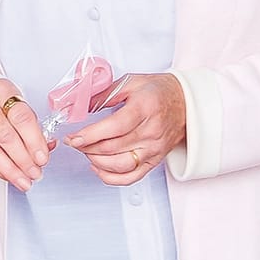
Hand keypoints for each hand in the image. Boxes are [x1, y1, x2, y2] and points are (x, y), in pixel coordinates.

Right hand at [0, 79, 50, 190]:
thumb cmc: (1, 105)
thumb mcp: (19, 107)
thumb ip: (33, 128)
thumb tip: (47, 149)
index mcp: (2, 92)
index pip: (21, 118)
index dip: (34, 141)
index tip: (42, 158)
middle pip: (5, 137)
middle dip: (23, 160)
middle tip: (35, 173)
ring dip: (11, 170)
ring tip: (25, 181)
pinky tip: (10, 176)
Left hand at [67, 74, 186, 186]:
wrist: (186, 103)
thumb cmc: (159, 91)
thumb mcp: (132, 82)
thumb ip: (105, 93)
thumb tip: (80, 104)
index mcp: (144, 108)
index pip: (114, 127)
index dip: (90, 135)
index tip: (73, 138)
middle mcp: (151, 131)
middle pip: (113, 147)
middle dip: (87, 147)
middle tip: (75, 142)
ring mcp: (153, 149)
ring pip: (120, 165)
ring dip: (96, 161)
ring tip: (86, 152)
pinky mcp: (154, 161)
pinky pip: (131, 178)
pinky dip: (111, 177)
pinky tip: (99, 168)